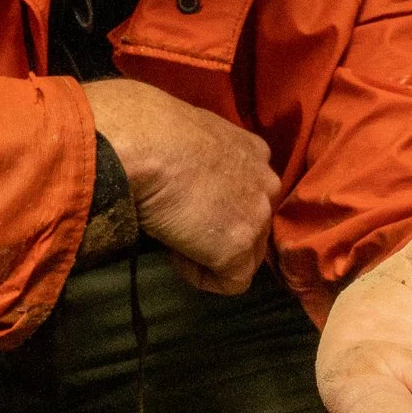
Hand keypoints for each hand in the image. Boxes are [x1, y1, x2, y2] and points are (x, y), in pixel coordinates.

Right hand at [84, 78, 280, 292]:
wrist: (145, 143)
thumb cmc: (150, 130)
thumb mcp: (189, 136)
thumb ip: (200, 159)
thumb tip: (182, 177)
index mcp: (254, 151)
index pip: (249, 190)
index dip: (220, 205)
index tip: (187, 204)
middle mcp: (266, 183)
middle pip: (252, 223)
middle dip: (219, 230)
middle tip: (180, 224)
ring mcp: (258, 217)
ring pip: (246, 254)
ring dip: (211, 253)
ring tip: (173, 238)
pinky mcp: (239, 248)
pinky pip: (231, 282)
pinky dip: (202, 276)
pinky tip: (176, 255)